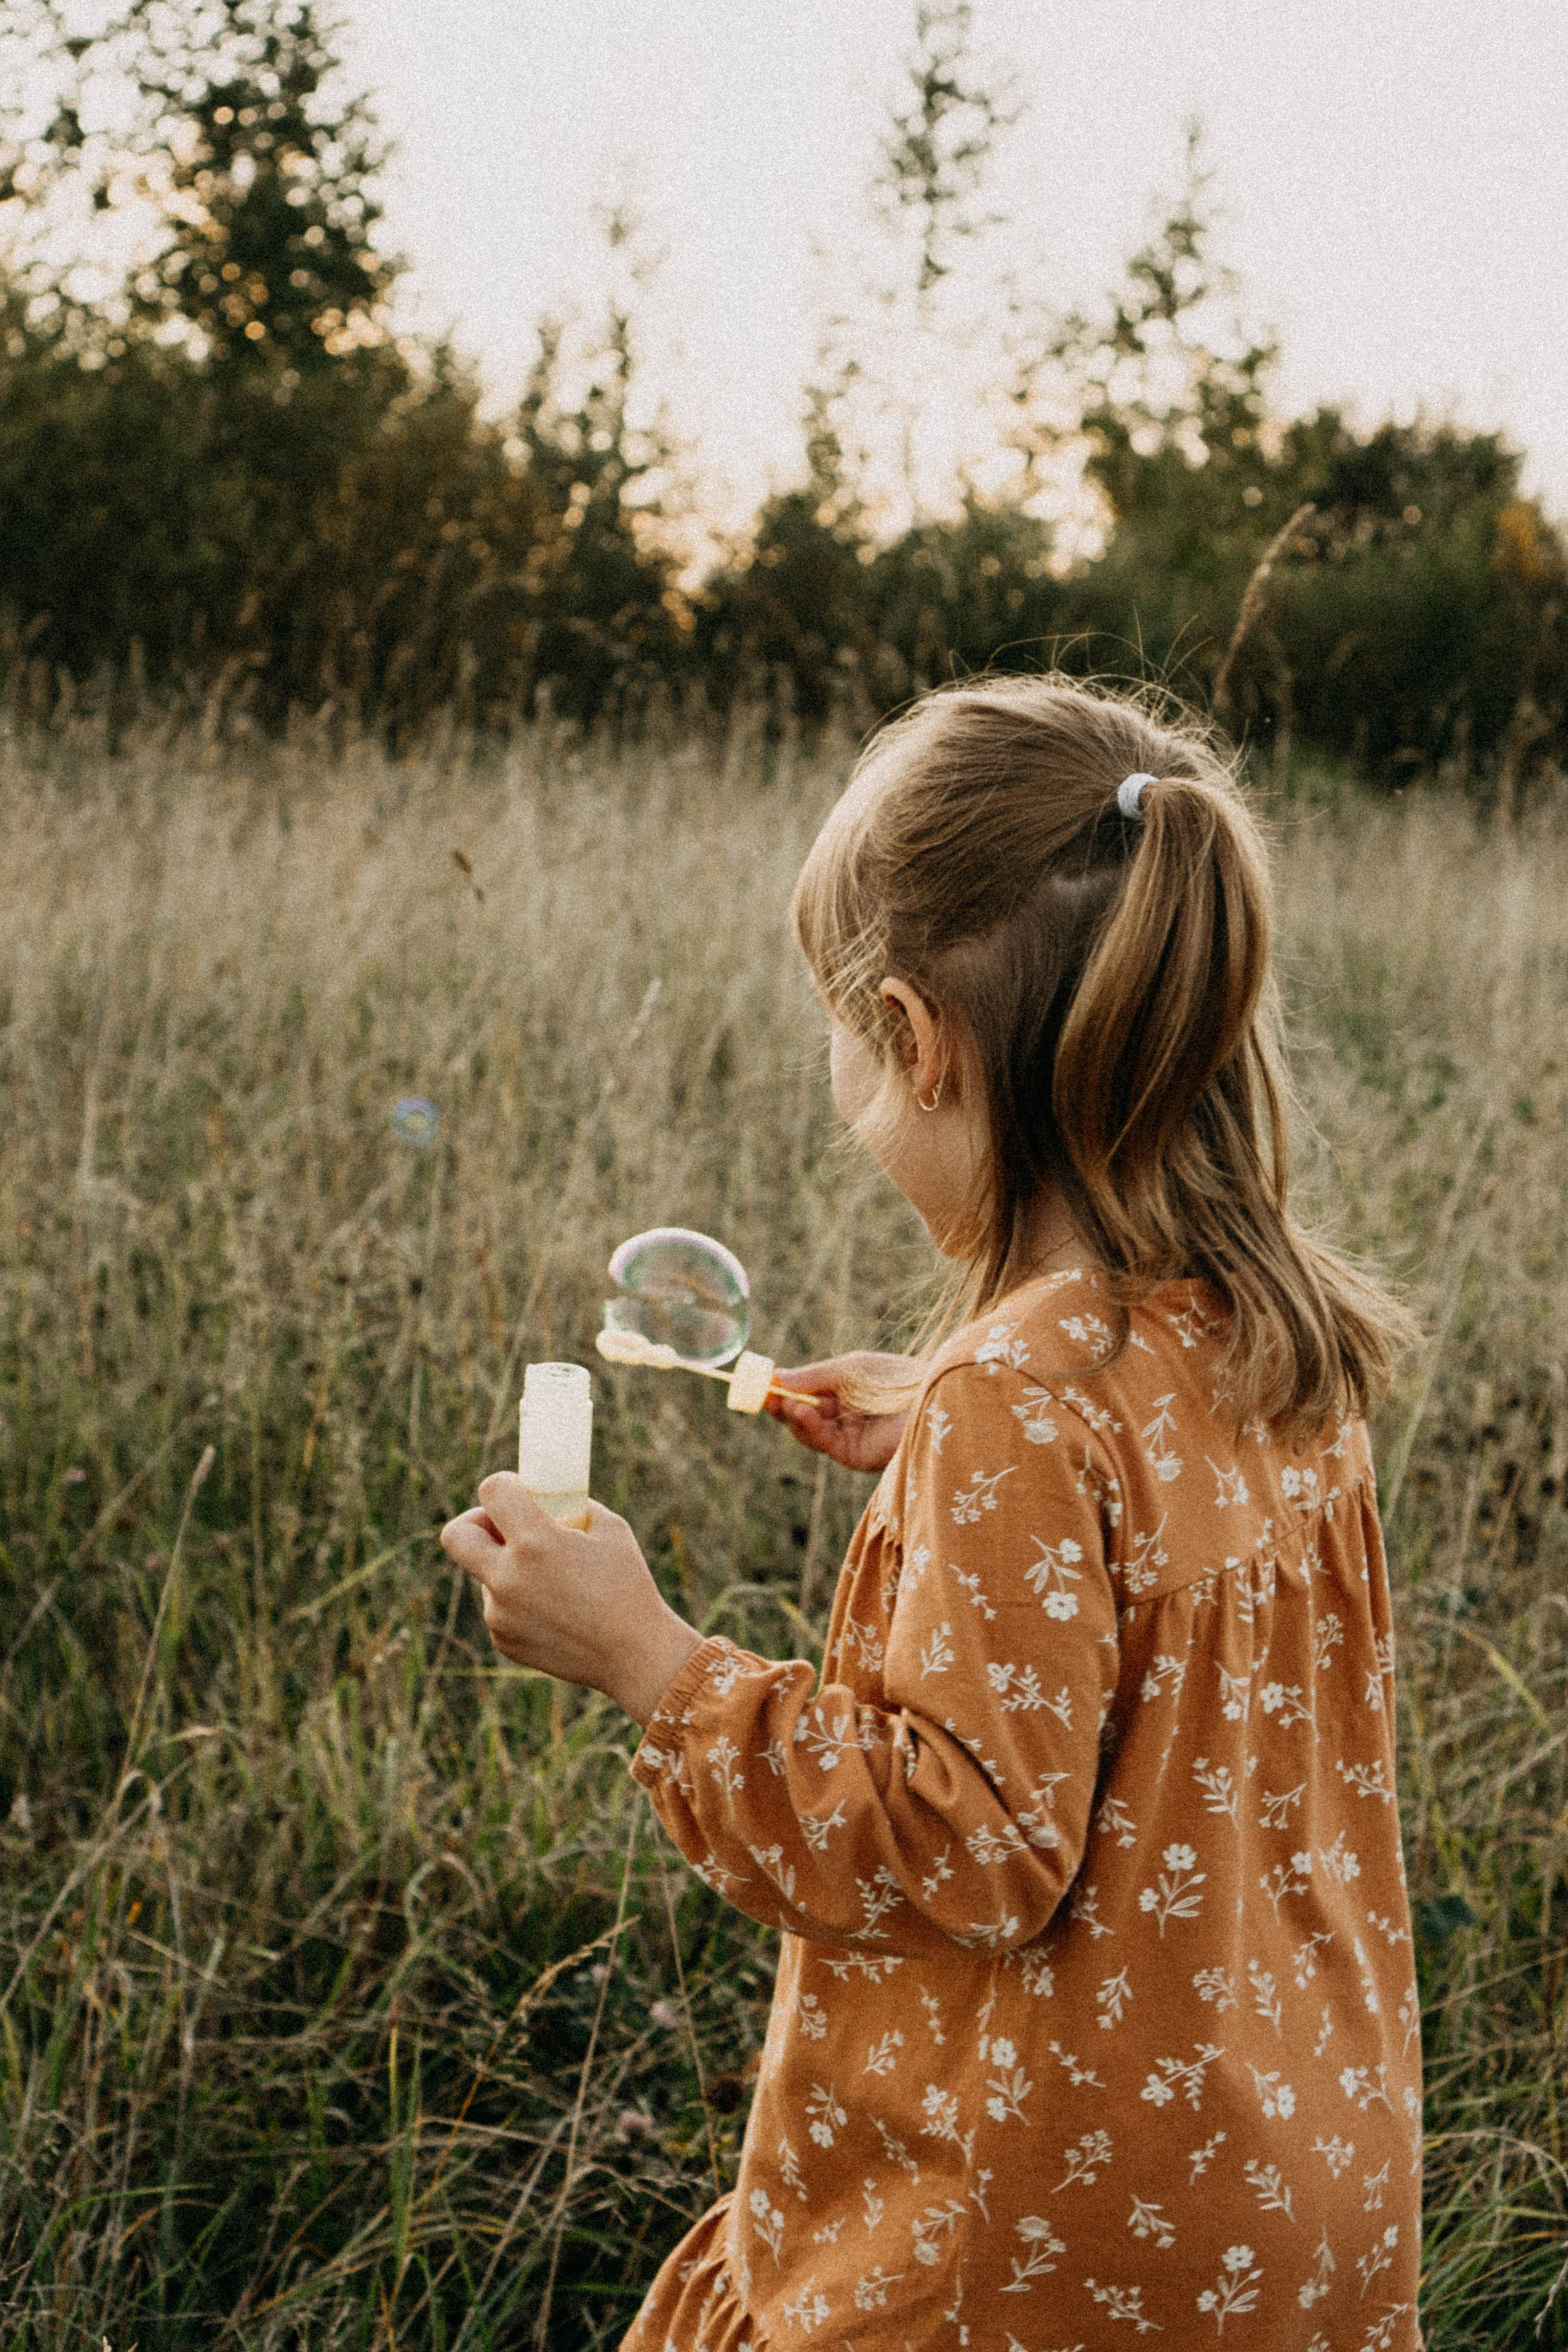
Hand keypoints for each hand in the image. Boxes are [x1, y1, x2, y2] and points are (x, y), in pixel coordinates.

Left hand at [440, 1475, 702, 1727]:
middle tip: (501, 1528)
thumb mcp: (609, 1529)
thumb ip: (572, 1508)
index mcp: (535, 1542)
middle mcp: (508, 1577)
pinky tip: (554, 1610)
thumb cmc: (628, 1586)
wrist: (635, 1655)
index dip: (505, 1484)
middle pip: (455, 1535)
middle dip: (474, 1522)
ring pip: (485, 1574)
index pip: (492, 1491)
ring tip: (554, 1582)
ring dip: (507, 1567)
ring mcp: (500, 1613)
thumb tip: (548, 1499)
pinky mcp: (503, 1639)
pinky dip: (517, 1601)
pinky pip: (498, 1607)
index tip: (519, 1493)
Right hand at [764, 1351, 918, 1473]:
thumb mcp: (850, 1369)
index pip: (806, 1395)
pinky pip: (825, 1443)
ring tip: (785, 1403)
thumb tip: (778, 1377)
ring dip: (794, 1418)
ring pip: (809, 1433)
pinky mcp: (855, 1456)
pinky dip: (810, 1428)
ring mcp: (849, 1438)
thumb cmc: (897, 1377)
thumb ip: (815, 1376)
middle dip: (782, 1407)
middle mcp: (844, 1418)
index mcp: (844, 1394)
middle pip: (803, 1417)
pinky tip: (803, 1412)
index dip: (784, 1391)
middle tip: (765, 1397)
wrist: (932, 1397)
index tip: (763, 1384)